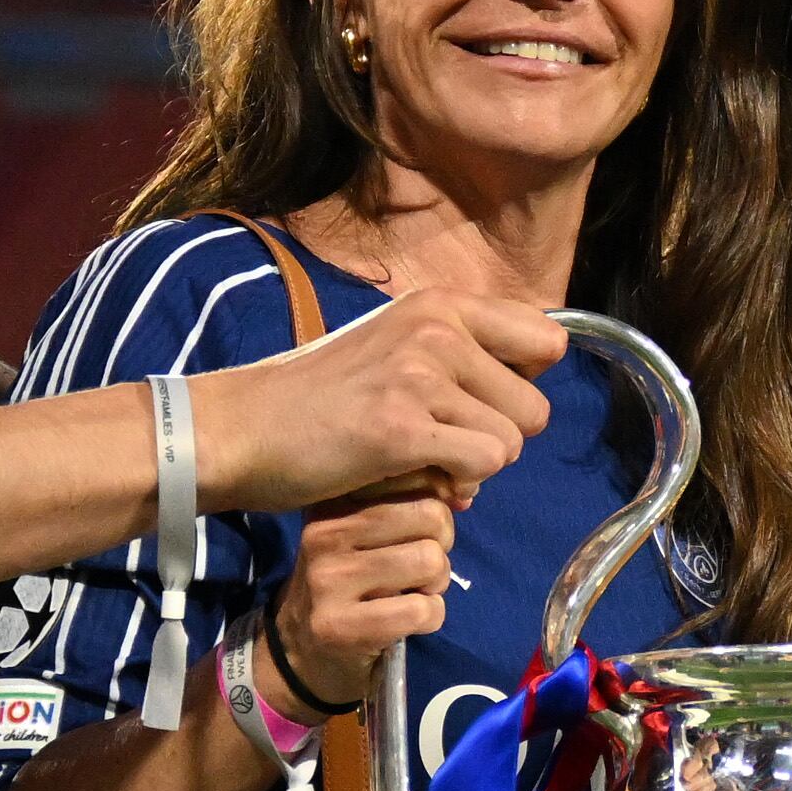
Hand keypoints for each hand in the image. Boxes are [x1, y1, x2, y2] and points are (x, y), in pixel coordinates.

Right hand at [193, 289, 559, 514]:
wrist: (244, 429)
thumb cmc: (323, 399)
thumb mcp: (396, 347)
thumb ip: (461, 353)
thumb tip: (536, 382)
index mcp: (440, 305)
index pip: (548, 339)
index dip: (525, 383)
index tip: (482, 402)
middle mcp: (436, 329)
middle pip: (536, 406)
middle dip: (498, 437)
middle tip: (443, 443)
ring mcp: (418, 377)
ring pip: (512, 442)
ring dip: (475, 467)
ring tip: (422, 460)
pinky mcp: (400, 429)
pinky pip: (483, 465)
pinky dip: (457, 485)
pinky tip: (413, 476)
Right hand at [271, 494, 459, 715]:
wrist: (300, 650)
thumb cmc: (348, 583)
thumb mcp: (363, 532)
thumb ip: (405, 503)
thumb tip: (462, 490)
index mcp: (333, 501)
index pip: (415, 477)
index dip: (437, 509)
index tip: (421, 534)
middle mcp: (325, 533)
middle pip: (431, 516)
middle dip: (441, 546)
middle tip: (420, 568)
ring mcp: (329, 580)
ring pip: (430, 561)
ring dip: (437, 584)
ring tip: (413, 593)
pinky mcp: (341, 626)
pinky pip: (423, 610)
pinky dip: (431, 618)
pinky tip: (407, 622)